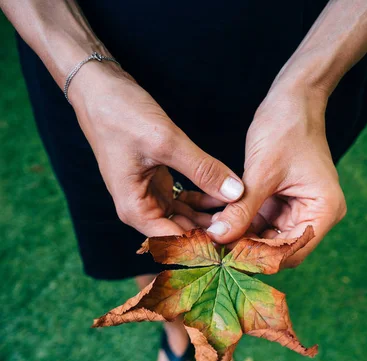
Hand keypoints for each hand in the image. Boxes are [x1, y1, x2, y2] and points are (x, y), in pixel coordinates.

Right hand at [69, 65, 243, 236]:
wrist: (98, 88)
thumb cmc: (120, 115)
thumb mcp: (165, 142)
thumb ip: (202, 169)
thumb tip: (236, 192)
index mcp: (135, 209)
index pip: (173, 241)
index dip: (204, 244)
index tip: (235, 241)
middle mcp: (140, 208)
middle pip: (180, 233)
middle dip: (211, 232)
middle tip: (247, 229)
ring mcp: (148, 195)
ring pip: (185, 217)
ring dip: (210, 217)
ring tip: (242, 214)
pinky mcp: (156, 182)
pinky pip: (184, 200)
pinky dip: (204, 199)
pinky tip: (227, 195)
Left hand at [207, 82, 346, 266]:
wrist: (292, 99)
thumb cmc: (286, 128)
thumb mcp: (262, 172)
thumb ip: (241, 209)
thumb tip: (218, 237)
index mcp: (323, 211)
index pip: (291, 252)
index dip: (259, 258)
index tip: (226, 257)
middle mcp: (315, 216)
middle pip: (277, 249)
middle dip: (245, 248)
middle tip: (212, 248)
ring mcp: (298, 210)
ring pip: (264, 238)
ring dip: (238, 236)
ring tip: (209, 236)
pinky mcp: (282, 204)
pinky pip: (259, 222)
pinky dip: (239, 221)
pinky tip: (215, 221)